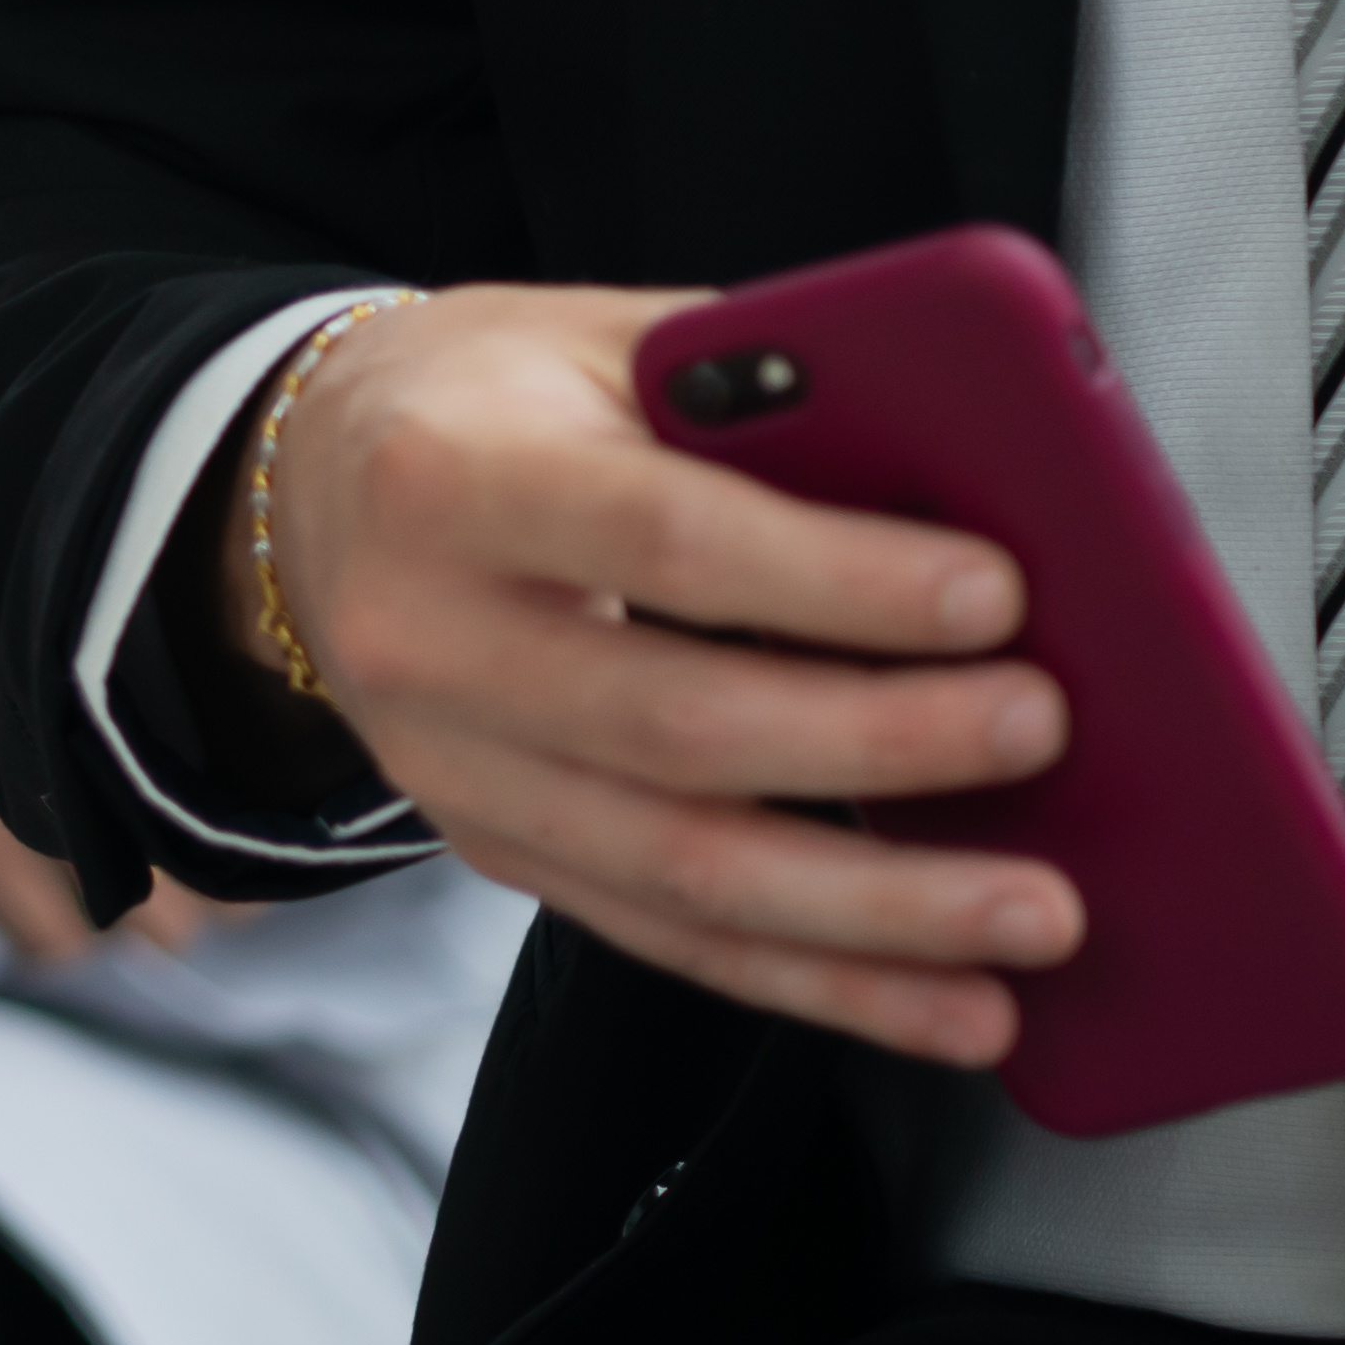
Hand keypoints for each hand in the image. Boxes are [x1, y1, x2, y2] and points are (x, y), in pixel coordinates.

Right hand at [202, 284, 1070, 1064]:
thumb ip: (764, 391)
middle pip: (678, 726)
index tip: (994, 594)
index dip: (835, 577)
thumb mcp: (601, 338)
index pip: (660, 538)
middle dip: (883, 744)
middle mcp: (427, 637)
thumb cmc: (491, 398)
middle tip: (1037, 731)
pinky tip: (947, 1006)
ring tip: (1035, 915)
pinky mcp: (495, 849)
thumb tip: (985, 472)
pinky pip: (672, 939)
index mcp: (449, 474)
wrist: (307, 489)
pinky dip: (825, 984)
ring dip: (880, 911)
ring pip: (684, 870)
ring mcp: (451, 766)